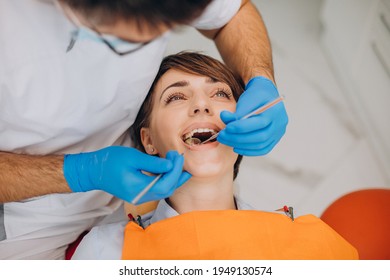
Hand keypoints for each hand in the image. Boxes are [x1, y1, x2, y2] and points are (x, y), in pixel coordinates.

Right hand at [63, 147, 190, 203]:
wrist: (93, 171)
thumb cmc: (110, 161)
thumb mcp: (132, 157)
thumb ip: (153, 163)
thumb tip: (171, 164)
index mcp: (139, 188)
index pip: (165, 183)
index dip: (175, 170)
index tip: (178, 156)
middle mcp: (141, 196)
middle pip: (167, 190)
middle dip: (177, 174)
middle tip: (179, 157)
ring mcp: (140, 197)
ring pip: (164, 191)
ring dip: (173, 178)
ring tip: (178, 163)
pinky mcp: (139, 194)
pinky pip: (157, 190)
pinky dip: (166, 180)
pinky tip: (170, 170)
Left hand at [218, 76, 287, 155]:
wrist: (266, 95)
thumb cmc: (256, 96)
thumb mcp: (247, 99)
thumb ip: (237, 111)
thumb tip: (225, 118)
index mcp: (275, 111)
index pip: (259, 123)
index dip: (241, 127)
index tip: (227, 128)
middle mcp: (279, 124)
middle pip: (260, 137)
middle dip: (238, 138)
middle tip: (222, 136)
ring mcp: (278, 133)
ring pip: (260, 145)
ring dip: (240, 145)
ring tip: (226, 140)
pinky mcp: (274, 139)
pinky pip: (262, 150)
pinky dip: (248, 151)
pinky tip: (236, 147)